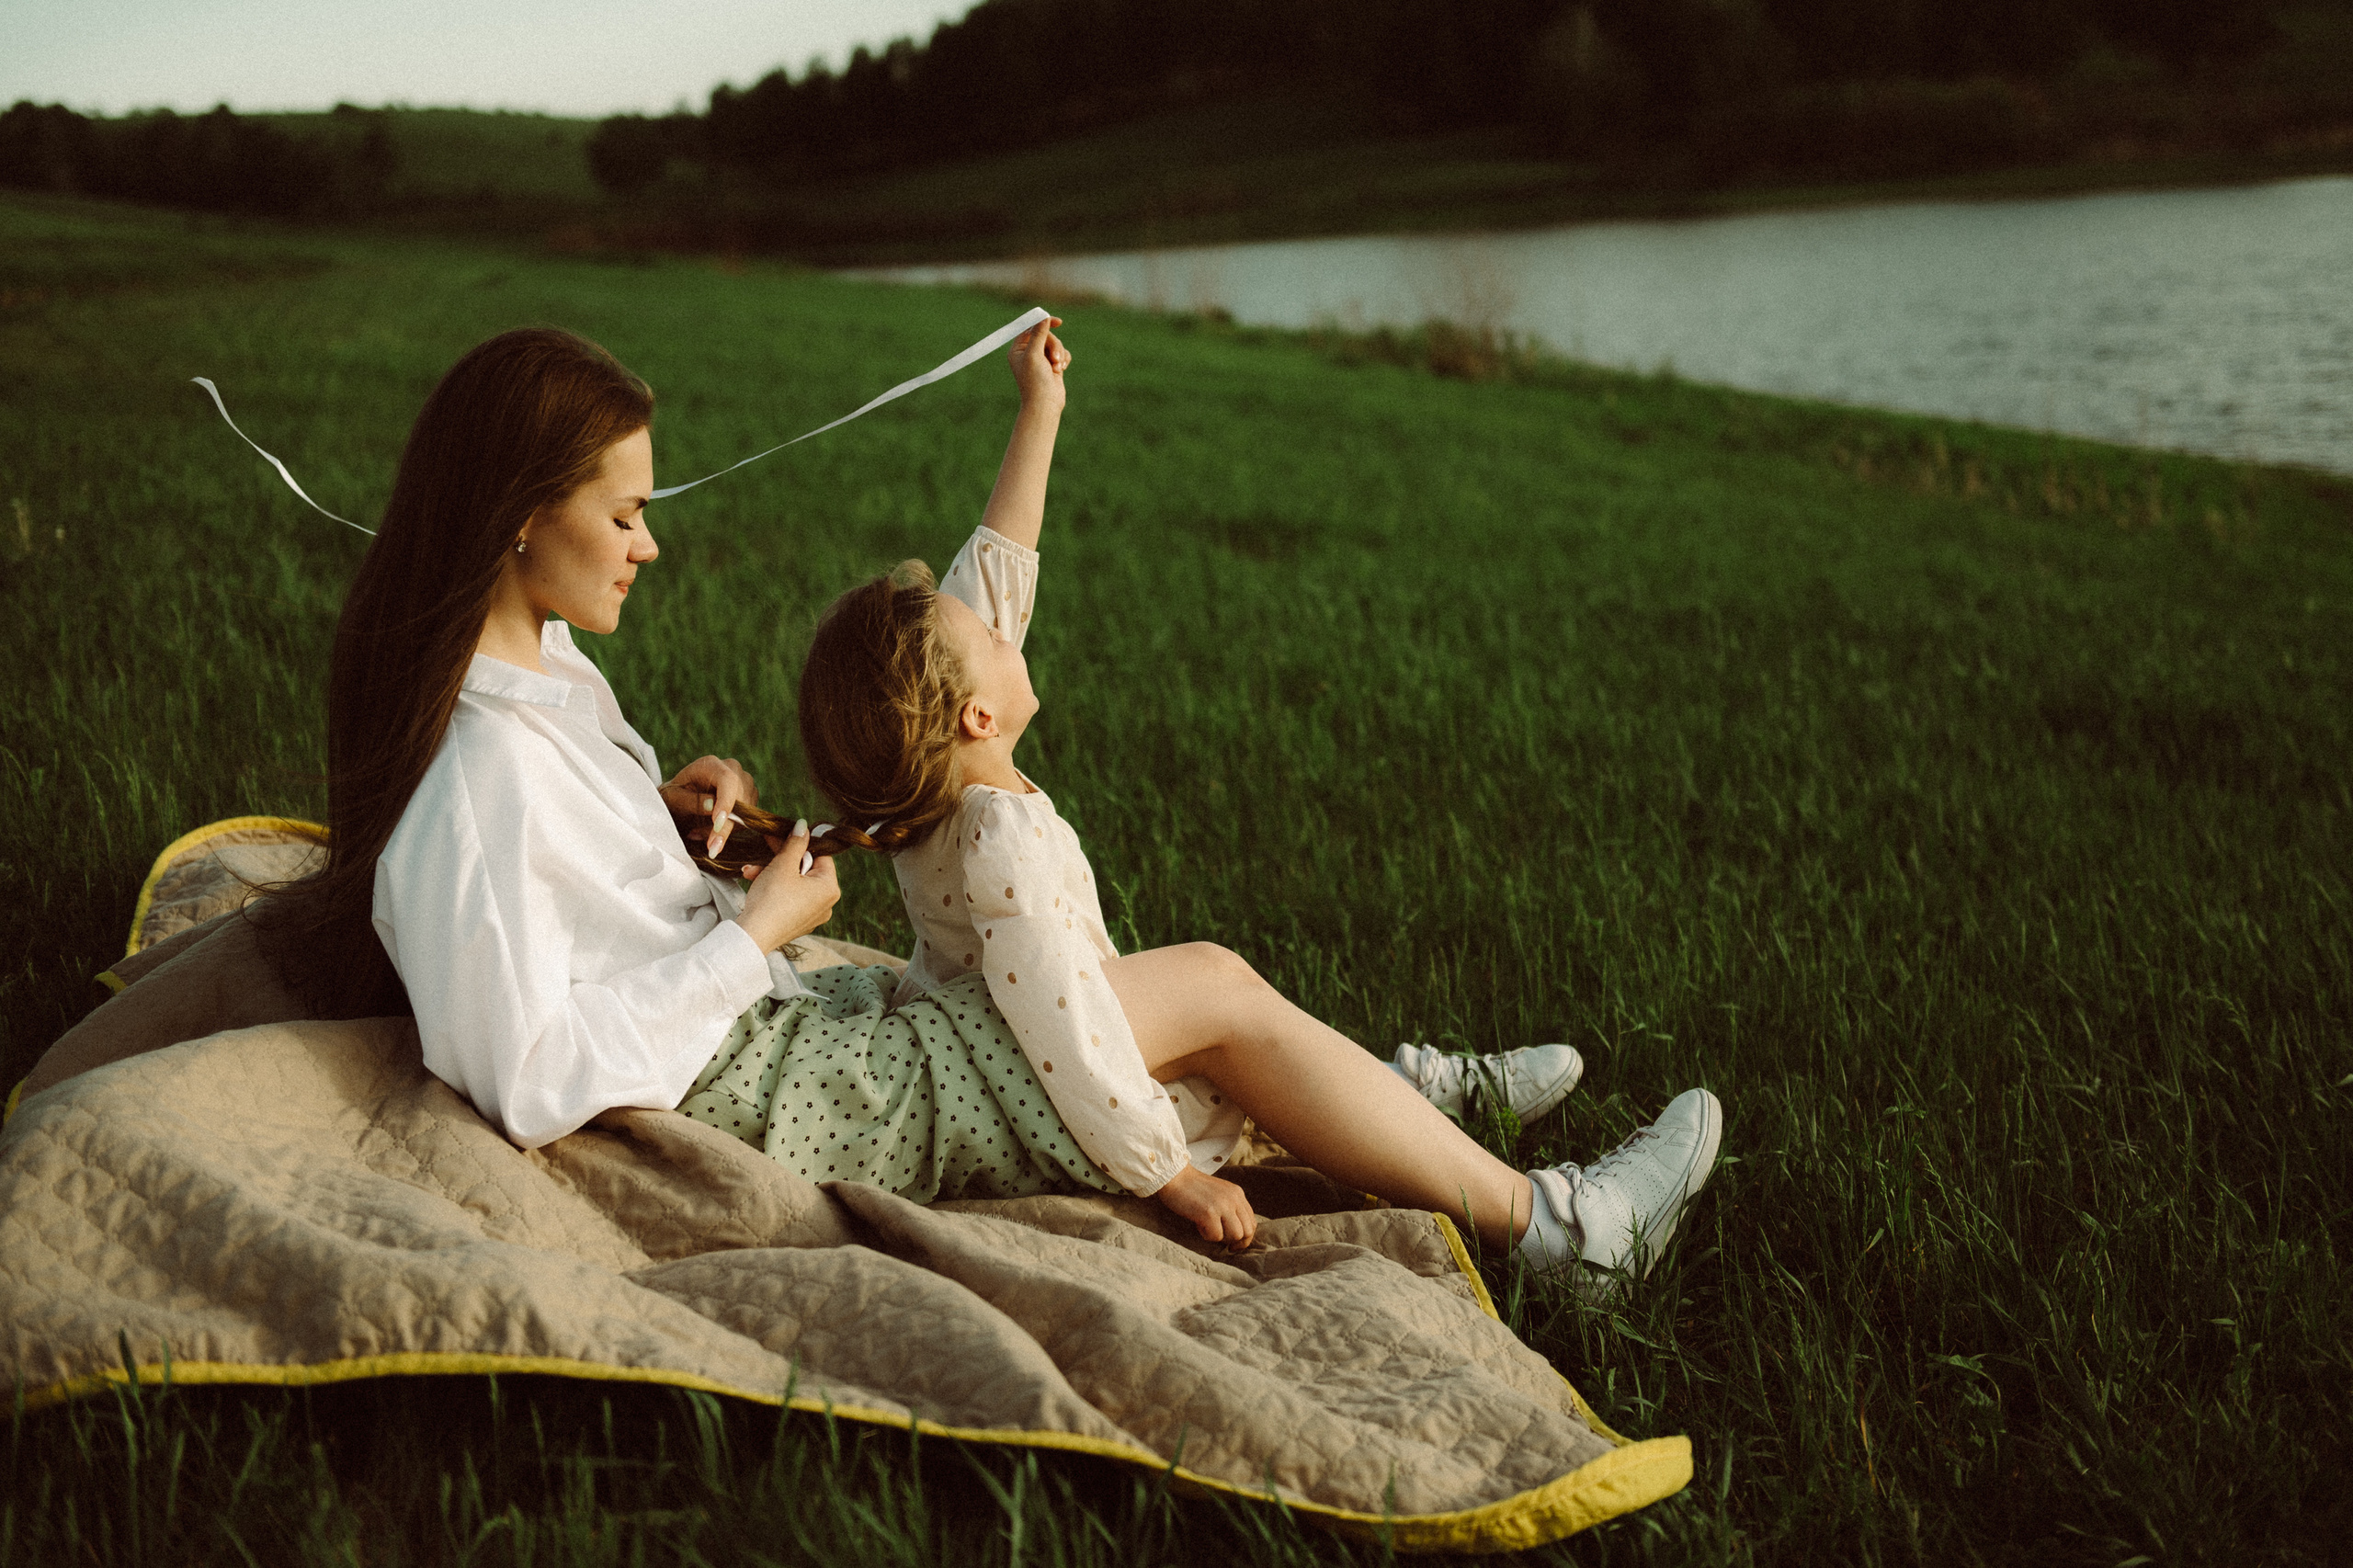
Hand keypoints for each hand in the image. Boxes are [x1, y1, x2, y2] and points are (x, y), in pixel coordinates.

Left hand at [660, 755, 757, 859]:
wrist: (680, 801)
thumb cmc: (673, 797)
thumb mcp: (672, 799)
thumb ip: (689, 801)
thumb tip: (711, 806)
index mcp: (711, 764)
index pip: (727, 780)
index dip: (726, 802)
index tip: (718, 823)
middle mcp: (733, 769)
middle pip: (739, 798)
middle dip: (725, 826)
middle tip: (711, 848)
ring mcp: (745, 783)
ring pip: (745, 812)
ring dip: (724, 830)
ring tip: (698, 833)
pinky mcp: (750, 798)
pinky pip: (746, 820)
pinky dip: (728, 830)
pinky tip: (708, 831)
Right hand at [732, 820, 839, 952]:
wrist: (752, 936)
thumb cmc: (771, 899)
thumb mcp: (783, 864)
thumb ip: (795, 843)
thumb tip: (803, 826)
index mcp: (830, 888)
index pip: (820, 856)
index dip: (800, 843)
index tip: (783, 835)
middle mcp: (826, 904)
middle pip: (805, 869)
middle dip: (780, 859)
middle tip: (765, 846)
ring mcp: (812, 915)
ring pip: (793, 883)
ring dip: (771, 872)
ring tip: (751, 870)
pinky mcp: (796, 923)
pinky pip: (788, 898)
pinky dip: (773, 888)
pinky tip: (753, 881)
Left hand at [1008, 317, 1067, 414]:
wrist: (1045, 404)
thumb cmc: (1035, 381)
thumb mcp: (1034, 354)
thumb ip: (1039, 334)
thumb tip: (1043, 317)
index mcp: (1018, 349)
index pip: (1030, 328)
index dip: (1043, 323)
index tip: (1058, 322)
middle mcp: (1028, 353)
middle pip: (1046, 335)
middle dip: (1053, 346)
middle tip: (1054, 359)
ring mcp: (1041, 359)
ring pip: (1056, 344)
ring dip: (1059, 354)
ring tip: (1057, 368)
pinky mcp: (1052, 365)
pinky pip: (1062, 353)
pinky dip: (1064, 360)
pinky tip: (1060, 370)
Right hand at [1153, 1165, 1256, 1248]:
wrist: (1174, 1176)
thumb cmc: (1193, 1188)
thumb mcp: (1219, 1193)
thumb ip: (1230, 1208)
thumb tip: (1236, 1235)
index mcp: (1237, 1194)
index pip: (1252, 1222)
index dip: (1245, 1237)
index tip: (1233, 1244)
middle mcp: (1234, 1199)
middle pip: (1247, 1231)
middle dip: (1235, 1241)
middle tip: (1220, 1239)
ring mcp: (1222, 1205)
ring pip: (1235, 1235)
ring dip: (1221, 1237)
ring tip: (1207, 1227)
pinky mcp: (1209, 1213)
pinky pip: (1216, 1236)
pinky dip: (1206, 1235)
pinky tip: (1198, 1224)